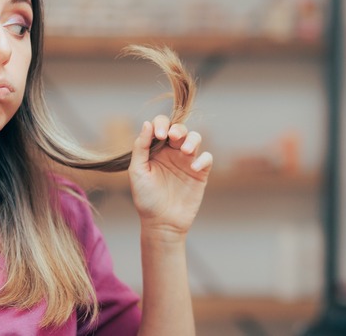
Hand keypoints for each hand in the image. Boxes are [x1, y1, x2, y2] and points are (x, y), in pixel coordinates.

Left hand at [128, 115, 212, 239]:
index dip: (161, 124)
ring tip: (186, 151)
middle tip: (172, 136)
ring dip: (192, 140)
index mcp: (156, 148)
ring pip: (195, 138)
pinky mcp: (200, 173)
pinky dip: (203, 159)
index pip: (161, 126)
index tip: (158, 135)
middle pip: (179, 129)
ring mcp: (187, 161)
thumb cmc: (146, 198)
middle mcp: (172, 152)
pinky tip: (194, 168)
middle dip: (177, 128)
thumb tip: (147, 123)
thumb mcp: (138, 171)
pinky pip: (206, 158)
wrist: (161, 222)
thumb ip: (141, 147)